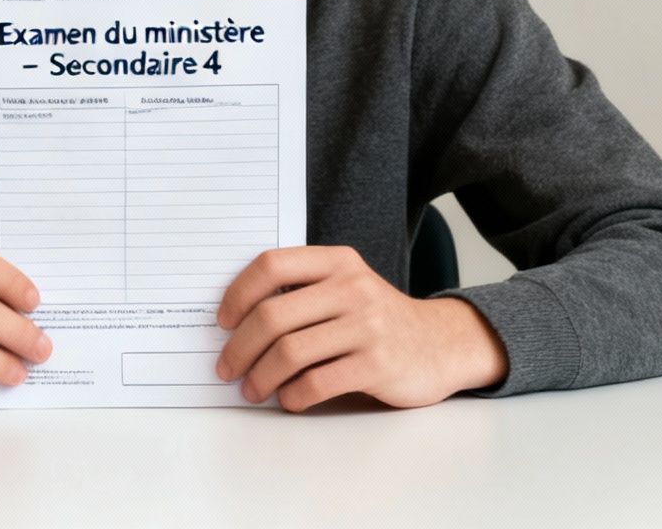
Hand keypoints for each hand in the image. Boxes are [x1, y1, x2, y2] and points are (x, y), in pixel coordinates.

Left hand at [214, 245, 507, 411]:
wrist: (440, 344)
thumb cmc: (377, 319)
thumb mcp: (346, 287)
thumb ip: (302, 291)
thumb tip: (236, 321)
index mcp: (337, 262)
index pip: (271, 265)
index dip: (237, 293)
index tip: (222, 321)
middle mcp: (352, 288)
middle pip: (273, 315)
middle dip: (240, 347)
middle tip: (226, 367)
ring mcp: (367, 326)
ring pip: (290, 352)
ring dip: (260, 377)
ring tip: (252, 389)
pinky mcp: (378, 364)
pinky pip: (317, 383)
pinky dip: (293, 396)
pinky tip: (288, 400)